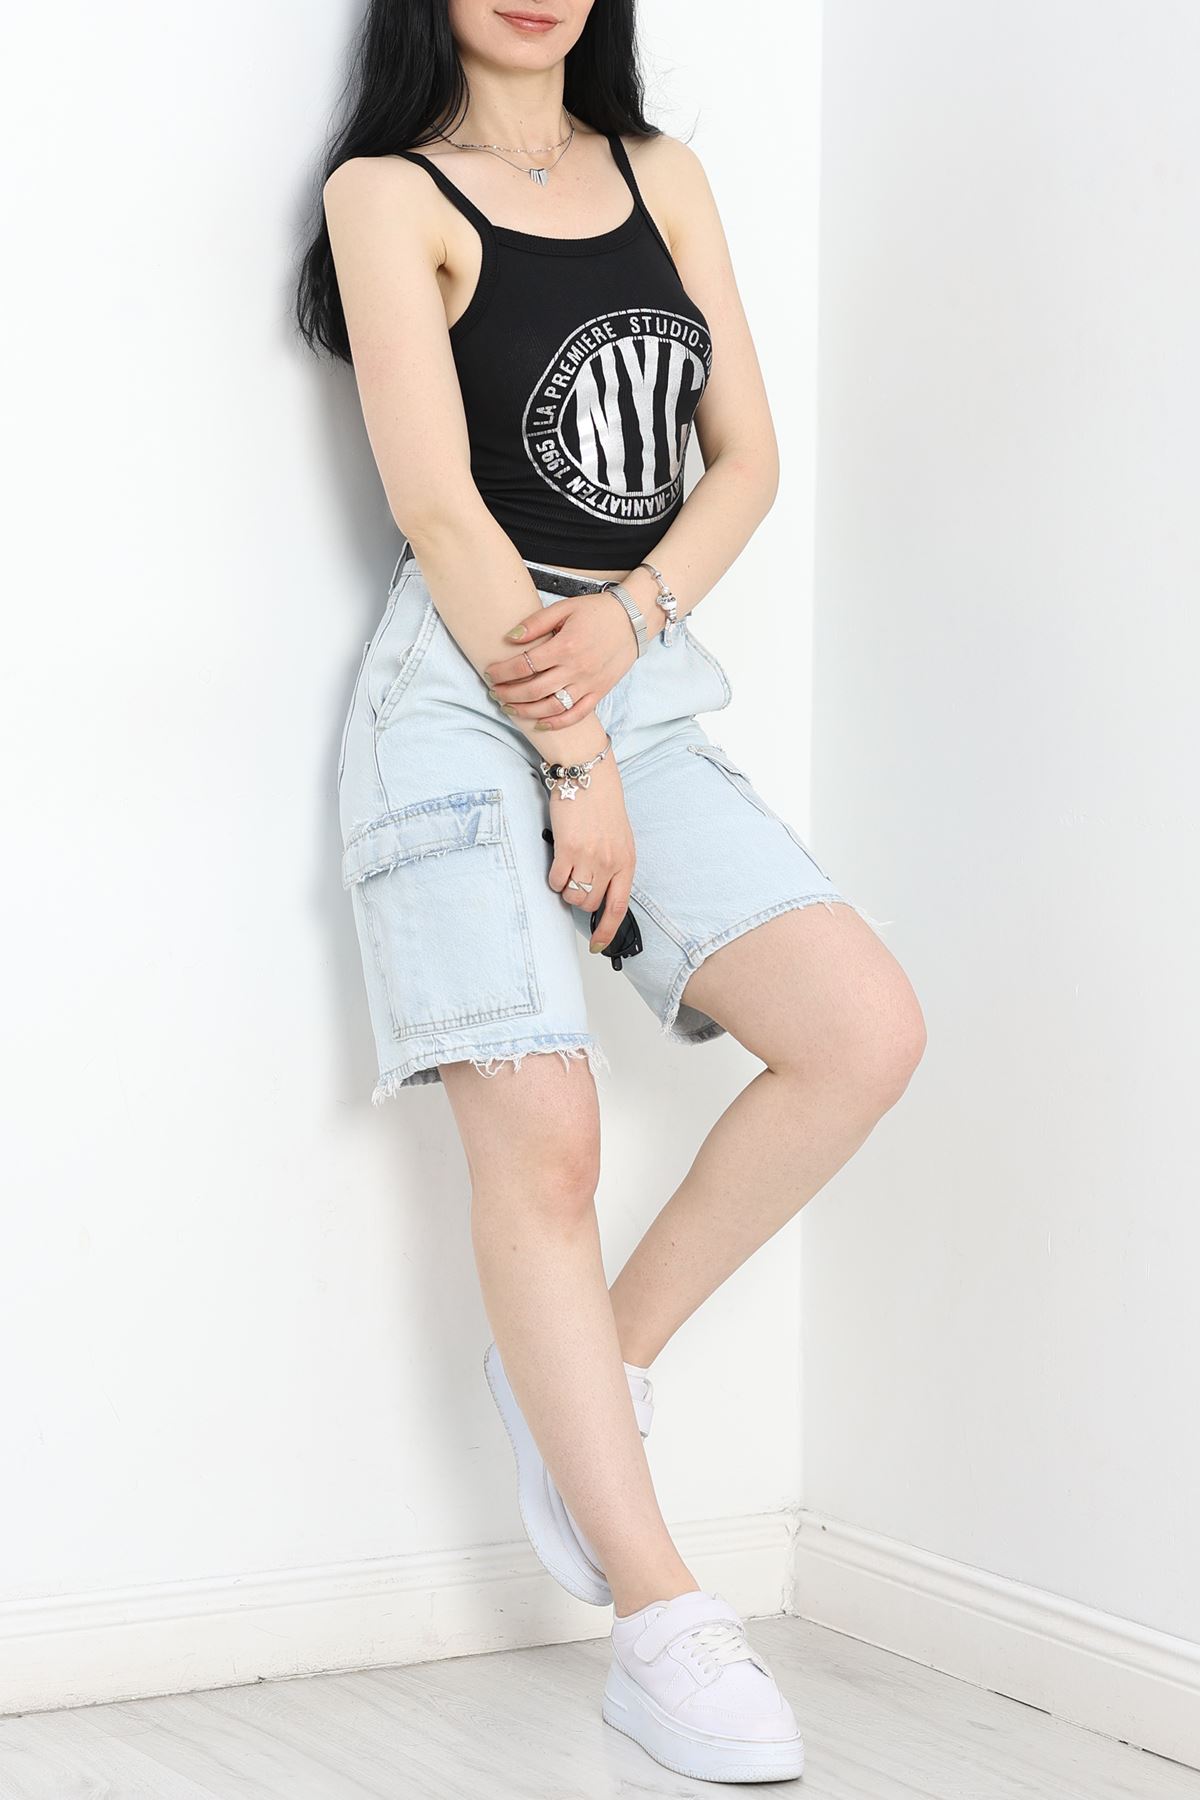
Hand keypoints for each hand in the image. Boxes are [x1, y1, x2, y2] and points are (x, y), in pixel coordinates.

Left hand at [484, 587, 640, 731]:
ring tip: (510, 708)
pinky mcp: (599, 692)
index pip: (525, 664)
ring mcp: (588, 683)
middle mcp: (576, 668)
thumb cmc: (597, 611)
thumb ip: (536, 623)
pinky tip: (539, 723)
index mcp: (565, 645)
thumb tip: (510, 638)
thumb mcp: (564, 608)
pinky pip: (576, 715)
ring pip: (552, 707)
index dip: (503, 671)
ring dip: (526, 711)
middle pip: (534, 690)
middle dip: (508, 693)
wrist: (633, 620)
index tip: (490, 672)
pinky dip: (556, 723)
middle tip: (494, 692)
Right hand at [543, 751, 635, 952]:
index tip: (598, 944)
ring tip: (567, 867)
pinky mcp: (568, 850)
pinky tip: (558, 859)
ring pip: (572, 895)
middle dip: (579, 899)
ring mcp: (589, 858)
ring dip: (565, 888)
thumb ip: (613, 866)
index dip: (607, 930)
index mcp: (626, 862)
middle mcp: (610, 863)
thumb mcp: (618, 839)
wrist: (588, 777)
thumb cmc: (602, 805)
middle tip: (574, 881)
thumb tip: (598, 892)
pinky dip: (553, 876)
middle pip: (590, 904)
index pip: (618, 907)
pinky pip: (556, 880)